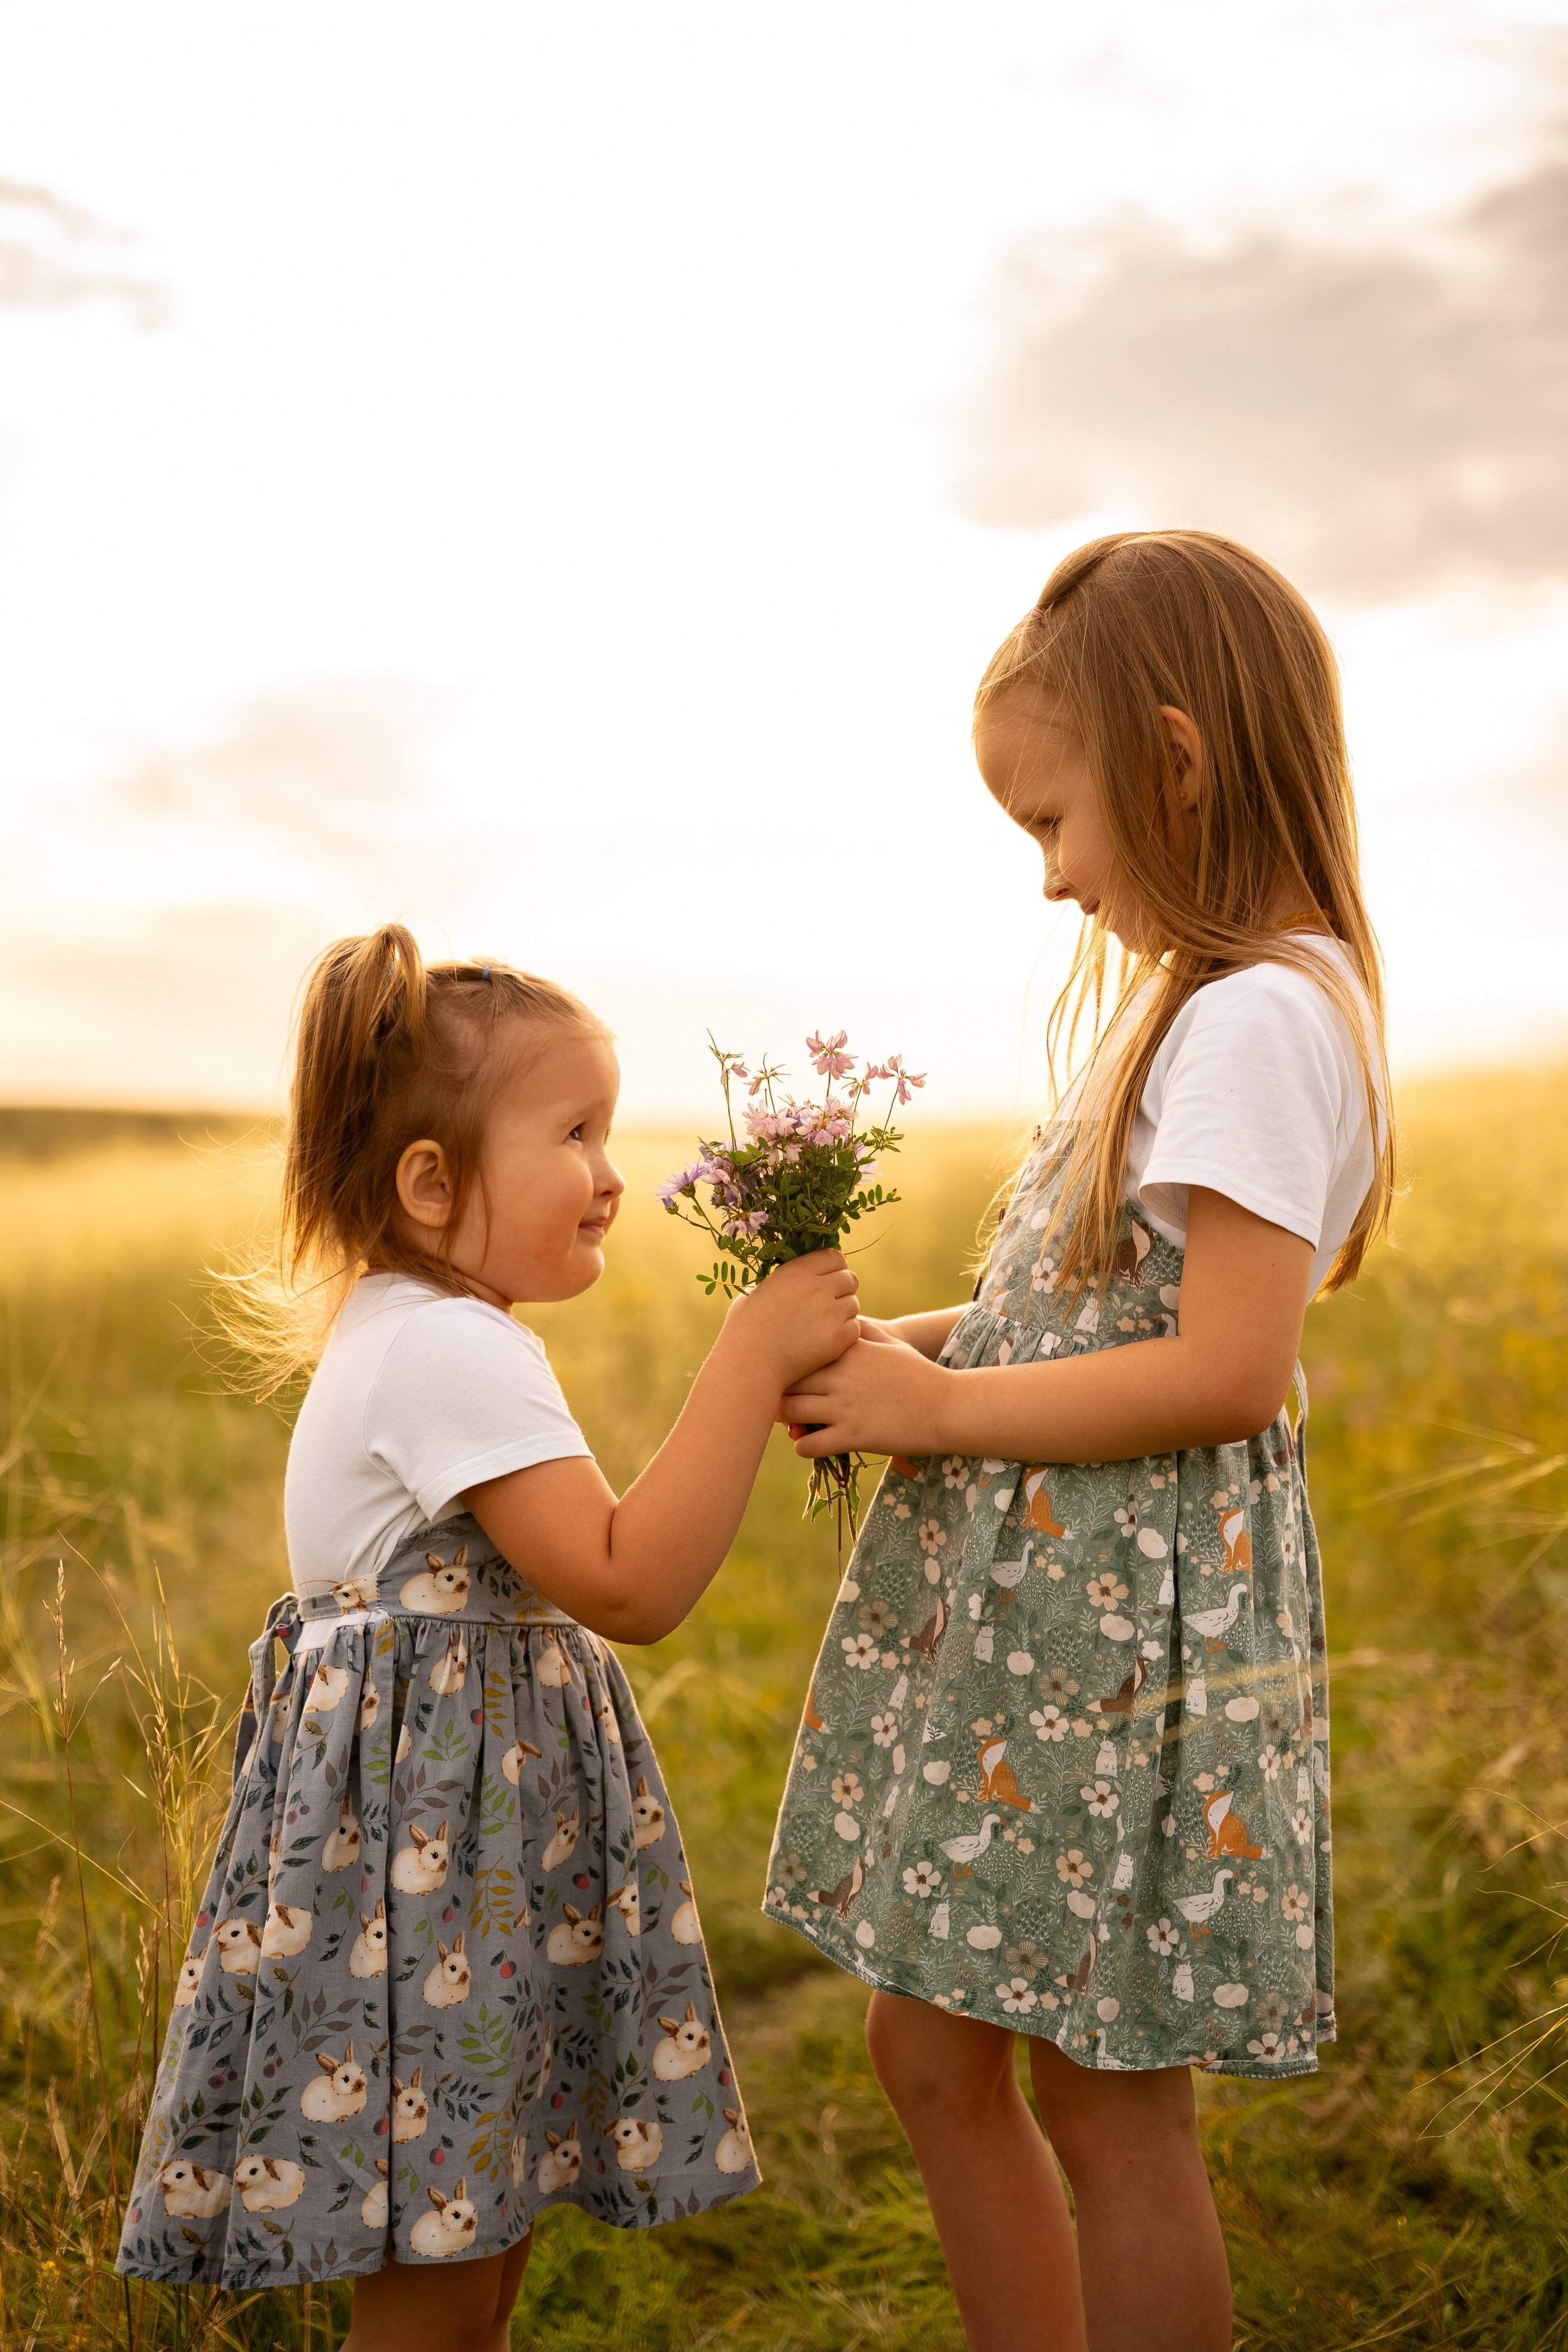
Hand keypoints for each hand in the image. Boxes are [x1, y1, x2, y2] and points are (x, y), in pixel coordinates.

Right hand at [722, 1251, 860, 1389]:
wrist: (749, 1364)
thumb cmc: (745, 1329)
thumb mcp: (758, 1291)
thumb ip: (783, 1280)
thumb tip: (797, 1276)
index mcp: (796, 1272)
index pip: (834, 1257)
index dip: (834, 1267)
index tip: (827, 1279)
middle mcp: (817, 1288)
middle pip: (850, 1279)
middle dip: (842, 1289)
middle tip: (829, 1303)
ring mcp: (829, 1313)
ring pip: (853, 1304)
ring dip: (843, 1313)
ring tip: (823, 1324)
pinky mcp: (837, 1339)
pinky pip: (855, 1328)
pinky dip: (845, 1334)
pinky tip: (827, 1340)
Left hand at [782, 1319, 947, 1456]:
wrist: (946, 1407)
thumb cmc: (918, 1374)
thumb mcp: (891, 1343)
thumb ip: (864, 1330)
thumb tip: (845, 1319)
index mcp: (847, 1351)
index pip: (799, 1352)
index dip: (787, 1364)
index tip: (785, 1373)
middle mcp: (841, 1376)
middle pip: (787, 1381)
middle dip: (778, 1392)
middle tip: (778, 1401)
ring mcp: (845, 1407)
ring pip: (790, 1412)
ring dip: (785, 1420)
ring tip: (791, 1424)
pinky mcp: (853, 1435)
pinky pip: (809, 1445)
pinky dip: (801, 1446)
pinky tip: (808, 1444)